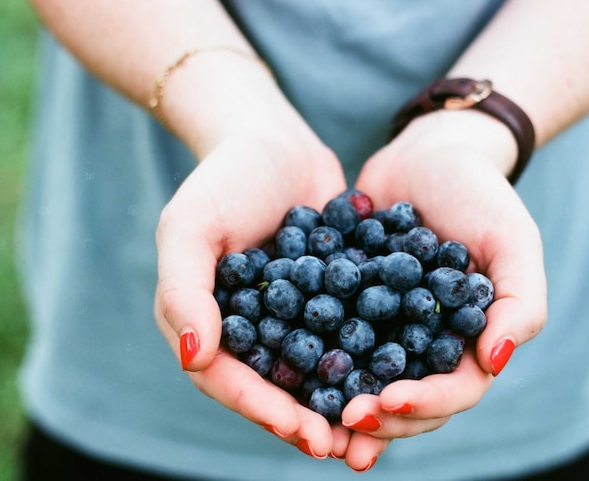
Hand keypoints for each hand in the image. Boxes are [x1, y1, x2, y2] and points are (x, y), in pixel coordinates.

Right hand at [153, 132, 346, 458]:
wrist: (273, 140)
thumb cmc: (222, 179)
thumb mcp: (189, 226)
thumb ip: (183, 291)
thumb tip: (194, 359)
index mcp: (207, 325)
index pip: (231, 381)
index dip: (266, 411)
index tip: (306, 435)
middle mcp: (250, 331)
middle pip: (276, 388)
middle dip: (310, 421)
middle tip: (347, 449)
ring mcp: (293, 318)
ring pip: (316, 372)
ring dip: (343, 403)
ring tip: (378, 429)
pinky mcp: (332, 300)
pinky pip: (349, 336)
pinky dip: (372, 359)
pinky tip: (405, 376)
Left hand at [335, 110, 547, 468]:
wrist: (427, 153)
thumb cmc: (479, 193)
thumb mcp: (512, 240)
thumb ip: (520, 302)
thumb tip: (496, 362)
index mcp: (470, 342)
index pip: (455, 391)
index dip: (425, 404)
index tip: (390, 401)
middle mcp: (427, 345)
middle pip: (406, 400)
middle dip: (379, 417)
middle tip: (346, 419)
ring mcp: (385, 330)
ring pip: (365, 382)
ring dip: (342, 408)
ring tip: (313, 424)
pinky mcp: (348, 309)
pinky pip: (329, 341)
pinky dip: (311, 362)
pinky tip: (283, 373)